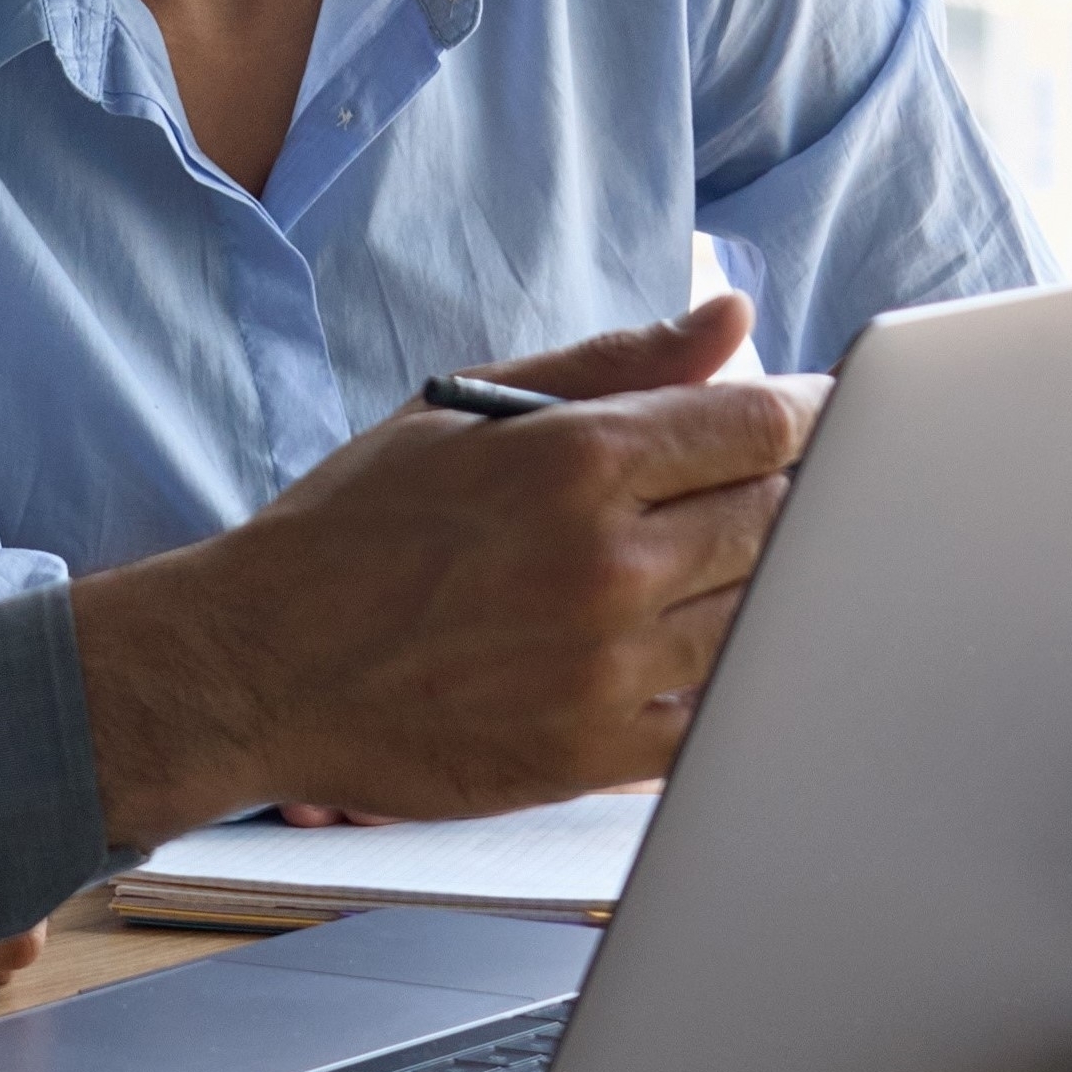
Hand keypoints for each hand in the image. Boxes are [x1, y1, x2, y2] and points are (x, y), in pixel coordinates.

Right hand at [71, 295, 821, 850]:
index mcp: (576, 459)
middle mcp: (607, 562)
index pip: (759, 424)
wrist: (258, 666)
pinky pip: (718, 715)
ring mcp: (608, 667)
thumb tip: (731, 316)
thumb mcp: (466, 413)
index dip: (808, 414)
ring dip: (769, 585)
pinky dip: (729, 679)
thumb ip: (613, 364)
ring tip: (725, 567)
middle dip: (796, 495)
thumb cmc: (354, 530)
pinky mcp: (596, 755)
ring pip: (764, 615)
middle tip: (772, 490)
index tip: (813, 417)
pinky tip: (698, 651)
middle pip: (780, 517)